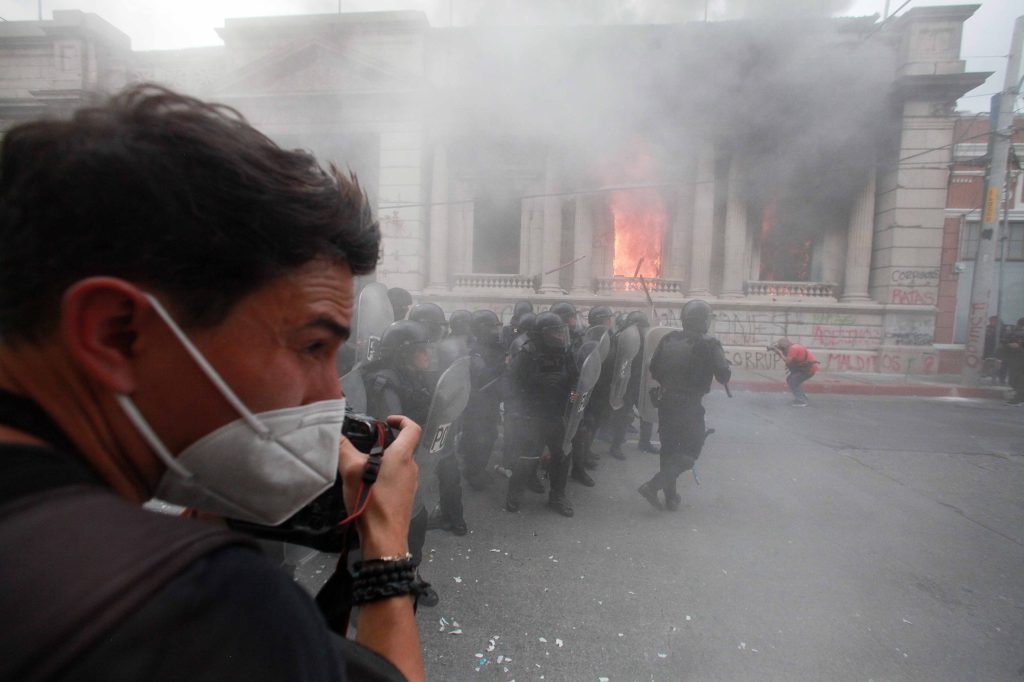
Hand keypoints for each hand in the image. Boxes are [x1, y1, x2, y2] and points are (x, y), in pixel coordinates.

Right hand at [338, 415, 420, 558]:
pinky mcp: (406, 499)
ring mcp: (410, 485)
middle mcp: (411, 468)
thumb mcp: (351, 471)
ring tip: (360, 469)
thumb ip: (343, 449)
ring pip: (398, 465)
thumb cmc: (371, 500)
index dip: (401, 420)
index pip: (412, 429)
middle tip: (362, 448)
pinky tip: (367, 488)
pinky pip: (396, 480)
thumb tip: (335, 432)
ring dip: (382, 463)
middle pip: (402, 448)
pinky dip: (384, 478)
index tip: (386, 421)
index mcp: (403, 456)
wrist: (384, 538)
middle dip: (384, 445)